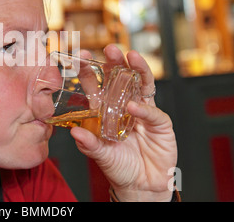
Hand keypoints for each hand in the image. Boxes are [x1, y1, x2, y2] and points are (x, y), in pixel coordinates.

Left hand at [71, 44, 177, 200]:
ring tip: (132, 57)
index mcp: (106, 110)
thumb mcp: (100, 155)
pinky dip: (144, 108)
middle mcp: (124, 106)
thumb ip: (89, 144)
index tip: (83, 56)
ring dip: (137, 70)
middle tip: (110, 48)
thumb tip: (74, 132)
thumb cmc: (119, 167)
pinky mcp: (160, 123)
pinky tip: (134, 106)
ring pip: (142, 85)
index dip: (91, 70)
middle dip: (116, 62)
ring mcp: (143, 112)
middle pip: (120, 79)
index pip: (97, 85)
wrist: (142, 186)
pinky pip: (152, 112)